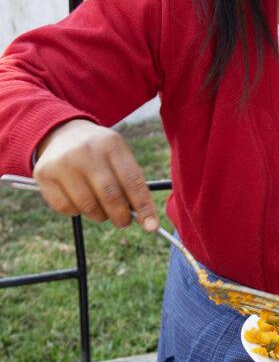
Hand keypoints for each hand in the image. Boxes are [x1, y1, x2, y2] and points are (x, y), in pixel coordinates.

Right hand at [34, 118, 158, 230]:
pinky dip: (77, 211)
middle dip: (121, 216)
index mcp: (111, 144)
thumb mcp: (118, 156)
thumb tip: (144, 219)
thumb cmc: (99, 153)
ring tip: (101, 208)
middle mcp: (86, 151)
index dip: (144, 207)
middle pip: (110, 196)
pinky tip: (79, 198)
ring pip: (88, 206)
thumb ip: (131, 184)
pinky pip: (67, 208)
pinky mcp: (44, 175)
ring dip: (99, 215)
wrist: (61, 134)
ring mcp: (62, 162)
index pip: (132, 181)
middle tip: (123, 222)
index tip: (152, 227)